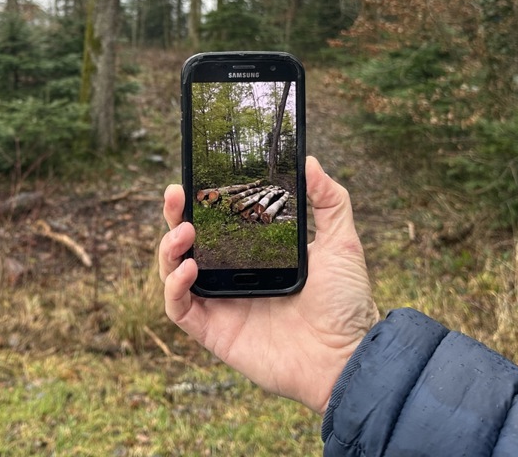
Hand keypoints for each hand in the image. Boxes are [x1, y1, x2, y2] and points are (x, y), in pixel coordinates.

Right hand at [158, 156, 378, 412]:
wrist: (348, 357)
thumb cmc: (347, 304)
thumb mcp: (341, 243)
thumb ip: (329, 200)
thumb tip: (309, 161)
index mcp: (256, 255)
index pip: (217, 222)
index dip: (200, 200)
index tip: (195, 176)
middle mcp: (233, 277)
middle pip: (187, 242)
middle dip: (174, 215)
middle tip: (176, 194)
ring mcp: (221, 305)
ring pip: (174, 271)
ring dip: (169, 248)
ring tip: (185, 231)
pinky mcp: (214, 332)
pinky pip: (178, 308)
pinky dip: (174, 286)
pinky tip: (191, 269)